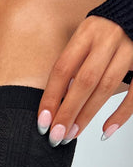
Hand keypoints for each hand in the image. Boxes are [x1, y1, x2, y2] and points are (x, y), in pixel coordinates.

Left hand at [37, 15, 132, 146]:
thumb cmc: (108, 31)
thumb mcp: (87, 38)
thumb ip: (75, 63)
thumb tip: (56, 101)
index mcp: (87, 32)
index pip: (63, 69)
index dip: (51, 98)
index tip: (43, 122)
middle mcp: (108, 38)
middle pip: (84, 81)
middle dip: (68, 112)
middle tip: (56, 136)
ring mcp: (130, 49)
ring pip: (106, 87)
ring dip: (87, 115)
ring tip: (73, 134)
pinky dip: (121, 114)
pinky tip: (107, 130)